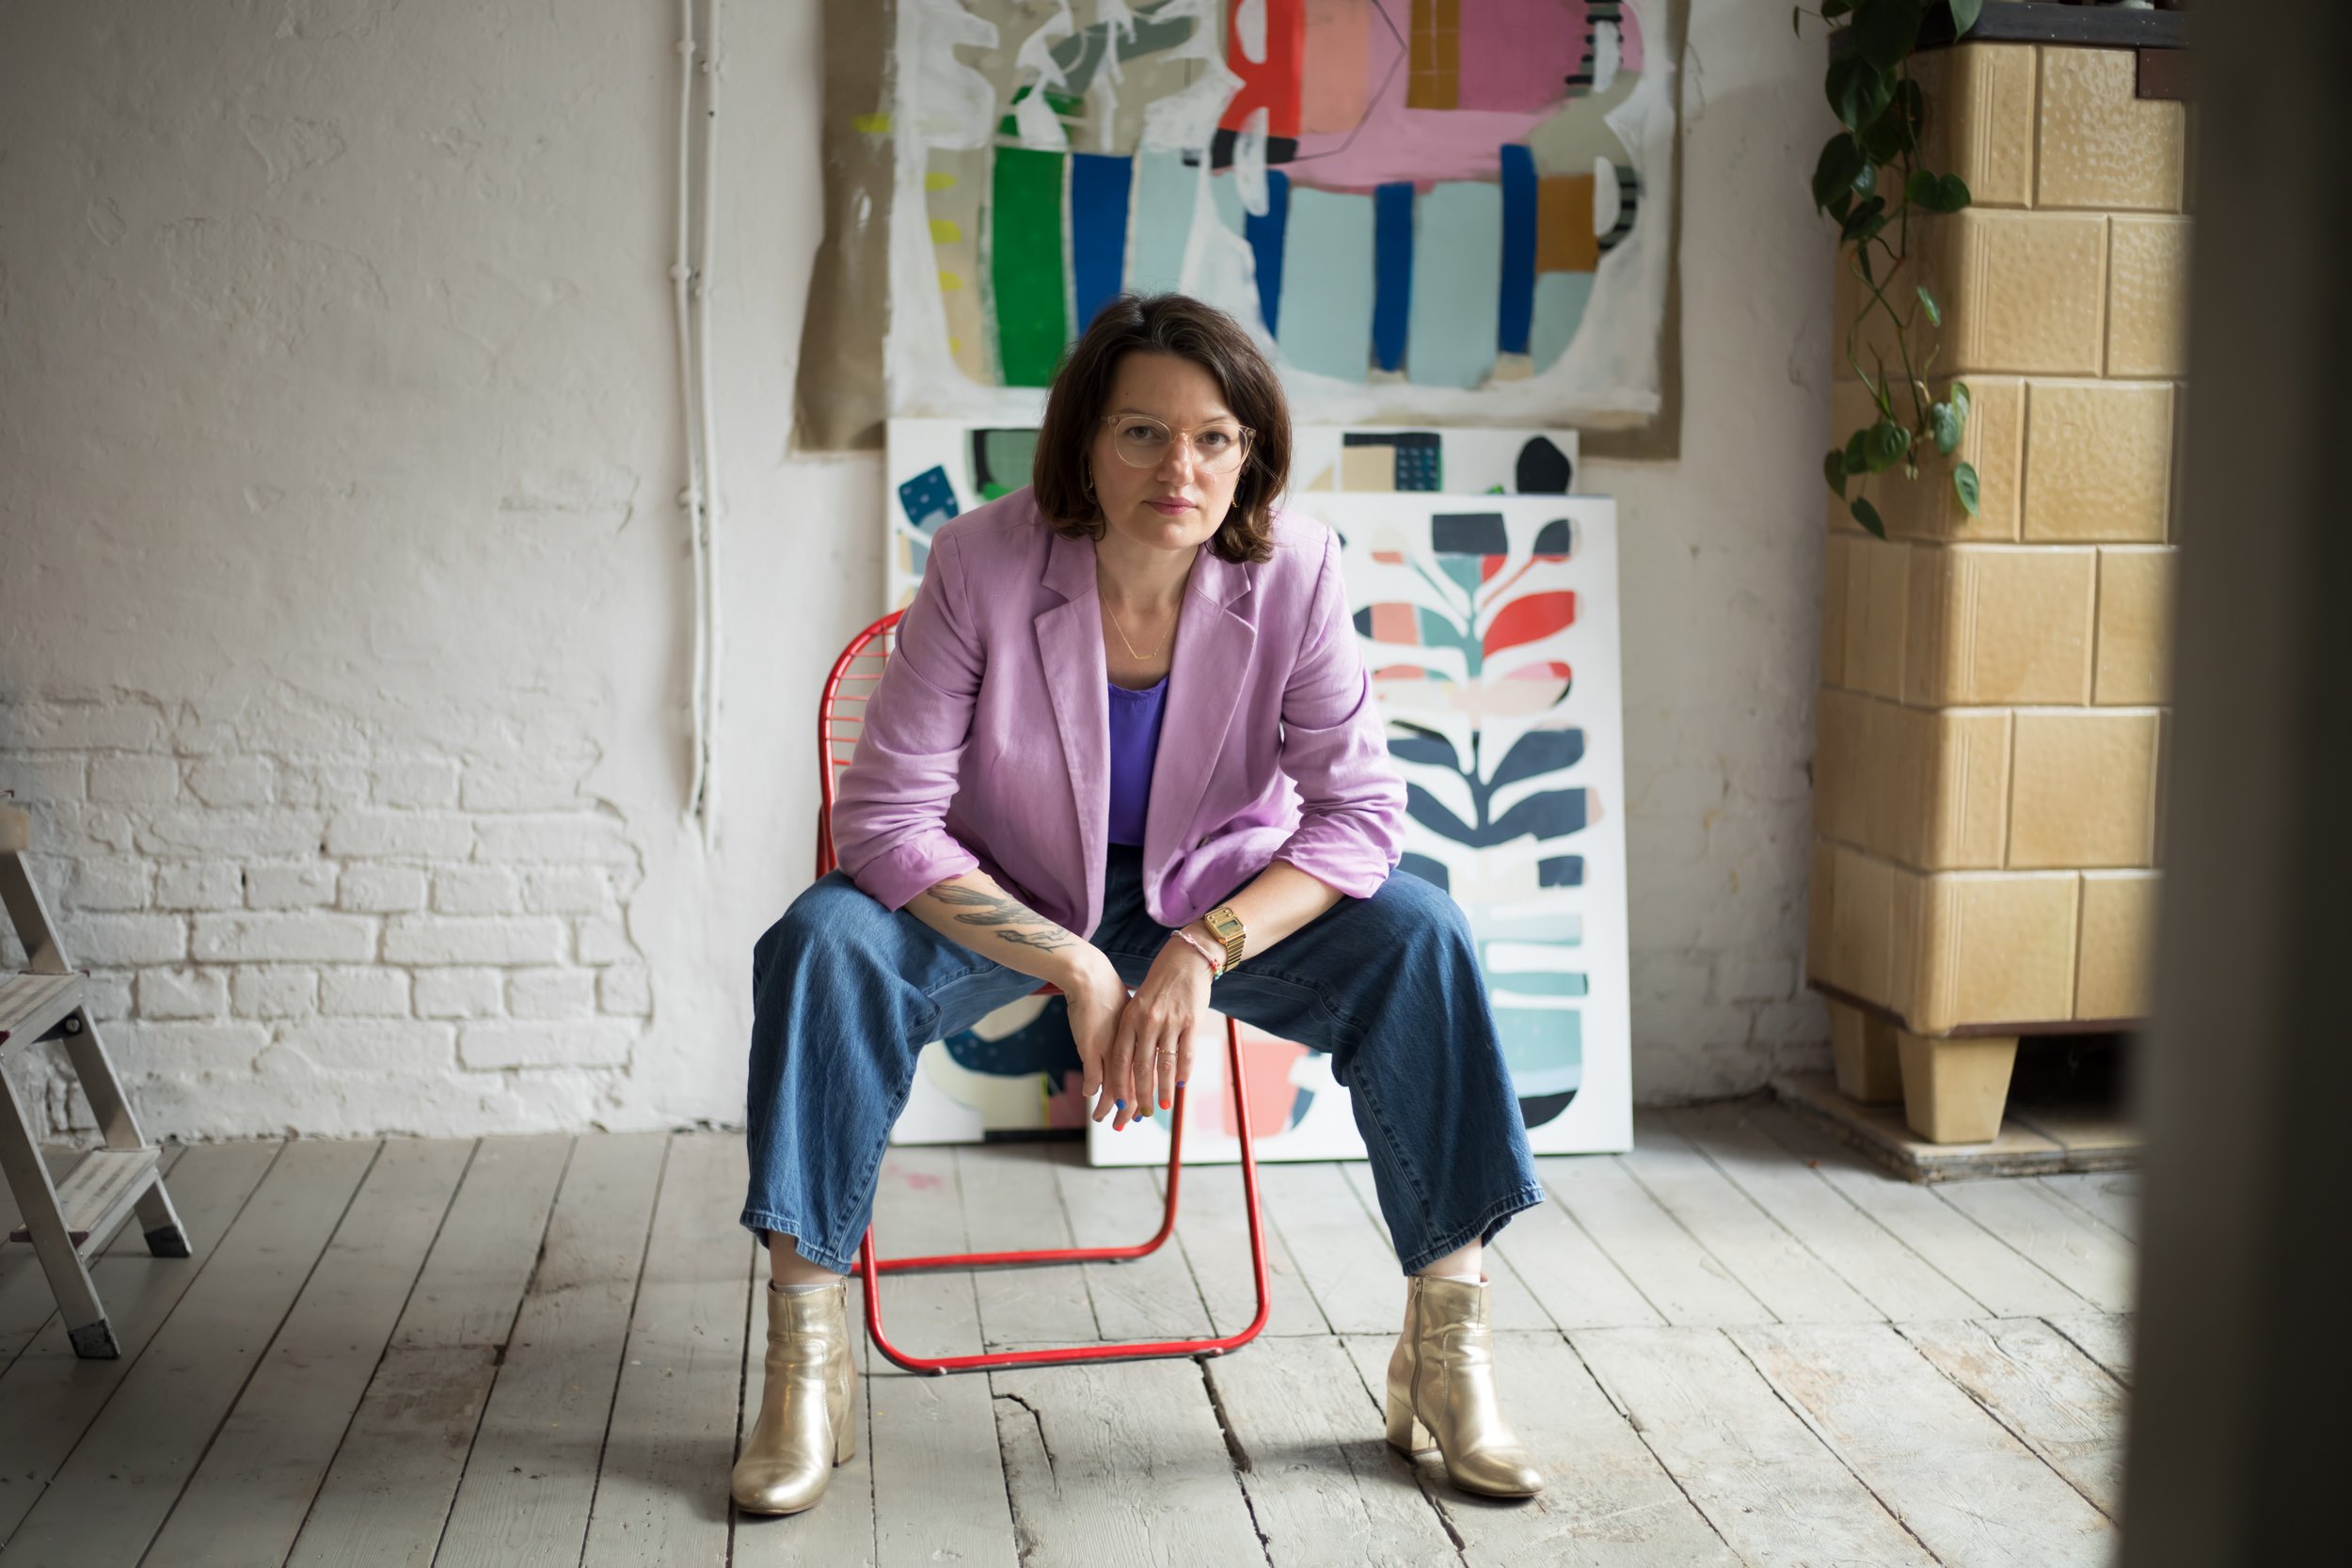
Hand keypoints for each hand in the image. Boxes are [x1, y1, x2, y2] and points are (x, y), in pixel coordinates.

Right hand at [1056, 950, 1132, 1125]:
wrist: (1092, 979)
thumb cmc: (1110, 997)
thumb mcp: (1128, 1019)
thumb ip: (1132, 1040)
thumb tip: (1138, 1054)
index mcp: (1141, 1043)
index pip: (1146, 1077)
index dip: (1143, 1096)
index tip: (1141, 1113)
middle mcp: (1130, 1049)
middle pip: (1134, 1087)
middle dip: (1129, 1109)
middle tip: (1124, 1125)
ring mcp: (1111, 1050)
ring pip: (1115, 1087)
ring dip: (1110, 1105)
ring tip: (1103, 1119)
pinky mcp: (1092, 1047)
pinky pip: (1095, 1077)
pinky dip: (1093, 1089)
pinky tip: (1090, 1097)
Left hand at [1098, 928, 1213, 1129]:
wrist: (1184, 960)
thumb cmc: (1159, 986)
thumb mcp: (1138, 1005)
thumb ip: (1133, 1031)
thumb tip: (1127, 1063)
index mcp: (1130, 1018)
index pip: (1121, 1058)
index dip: (1119, 1083)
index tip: (1119, 1102)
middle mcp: (1148, 1022)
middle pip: (1142, 1067)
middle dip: (1140, 1094)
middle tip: (1141, 1114)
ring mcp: (1170, 1022)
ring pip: (1165, 1065)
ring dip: (1163, 1090)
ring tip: (1163, 1107)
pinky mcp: (1191, 1021)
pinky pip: (1186, 1054)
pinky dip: (1183, 1073)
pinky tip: (1180, 1084)